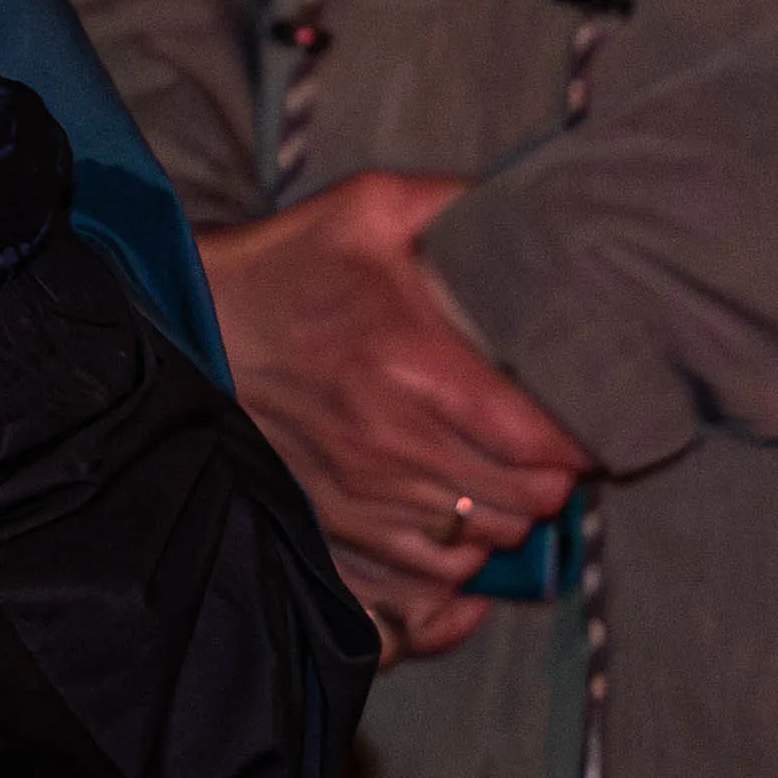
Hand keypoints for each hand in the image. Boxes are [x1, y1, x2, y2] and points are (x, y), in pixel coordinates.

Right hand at [200, 173, 590, 657]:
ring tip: (511, 485)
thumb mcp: (370, 207)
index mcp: (416, 365)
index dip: (582, 445)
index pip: (537, 442)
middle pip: (520, 503)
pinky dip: (460, 563)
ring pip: (480, 545)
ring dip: (508, 520)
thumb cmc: (285, 266)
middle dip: (554, 484)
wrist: (188, 324)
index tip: (589, 426)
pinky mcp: (334, 522)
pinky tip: (463, 526)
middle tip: (557, 454)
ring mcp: (363, 494)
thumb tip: (531, 201)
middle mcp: (394, 444)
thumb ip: (455, 202)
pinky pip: (426, 577)